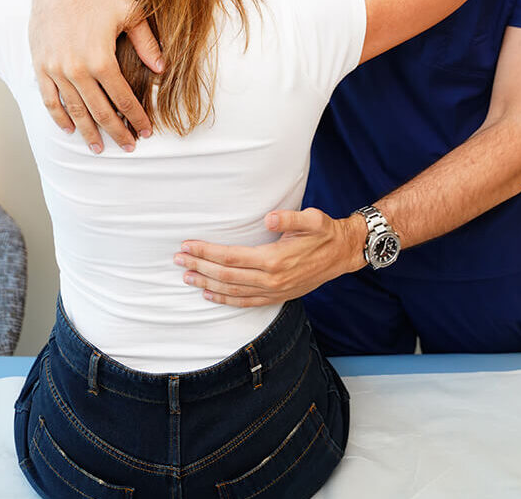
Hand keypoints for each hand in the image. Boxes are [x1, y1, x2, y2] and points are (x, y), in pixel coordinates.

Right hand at [30, 0, 163, 151]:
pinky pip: (50, 101)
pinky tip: (70, 130)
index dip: (137, 118)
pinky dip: (60, 118)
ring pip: (75, 111)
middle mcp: (77, 70)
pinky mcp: (40, 67)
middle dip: (117, 132)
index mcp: (102, 60)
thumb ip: (147, 43)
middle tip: (128, 147)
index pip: (124, 99)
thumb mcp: (130, 13)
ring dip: (89, 132)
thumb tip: (161, 69)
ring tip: (99, 148)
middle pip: (101, 112)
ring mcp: (56, 71)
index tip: (146, 131)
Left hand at [173, 208, 366, 306]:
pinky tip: (210, 295)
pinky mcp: (278, 296)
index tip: (187, 246)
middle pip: (226, 275)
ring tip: (187, 277)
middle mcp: (271, 279)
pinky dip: (225, 300)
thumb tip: (268, 219)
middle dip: (199, 267)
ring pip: (232, 291)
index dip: (207, 252)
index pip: (231, 257)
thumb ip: (289, 218)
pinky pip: (245, 302)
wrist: (343, 254)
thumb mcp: (312, 219)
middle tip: (178, 260)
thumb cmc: (325, 232)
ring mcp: (274, 291)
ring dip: (207, 284)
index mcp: (274, 260)